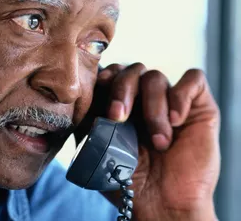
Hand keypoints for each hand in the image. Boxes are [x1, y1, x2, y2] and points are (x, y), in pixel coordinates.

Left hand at [79, 63, 219, 220]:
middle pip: (131, 70)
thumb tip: (77, 102)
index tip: (100, 90)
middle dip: (122, 90)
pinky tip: (176, 122)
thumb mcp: (99, 150)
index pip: (111, 74)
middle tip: (118, 116)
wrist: (162, 203)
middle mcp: (144, 99)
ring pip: (156, 76)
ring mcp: (170, 101)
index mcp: (120, 105)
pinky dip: (181, 96)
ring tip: (157, 142)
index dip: (104, 77)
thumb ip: (88, 123)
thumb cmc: (130, 179)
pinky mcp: (198, 106)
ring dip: (152, 108)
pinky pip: (193, 79)